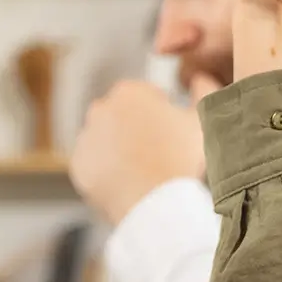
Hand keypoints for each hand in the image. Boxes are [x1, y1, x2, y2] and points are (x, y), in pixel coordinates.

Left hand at [68, 80, 203, 224]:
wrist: (155, 203)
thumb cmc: (180, 158)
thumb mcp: (202, 119)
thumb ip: (203, 91)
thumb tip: (199, 78)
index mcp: (129, 92)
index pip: (148, 96)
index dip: (164, 113)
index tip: (173, 133)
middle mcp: (100, 109)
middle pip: (124, 115)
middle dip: (138, 128)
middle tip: (160, 153)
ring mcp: (86, 138)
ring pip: (107, 139)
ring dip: (121, 148)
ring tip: (144, 170)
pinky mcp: (78, 166)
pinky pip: (95, 164)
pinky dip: (107, 170)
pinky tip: (128, 181)